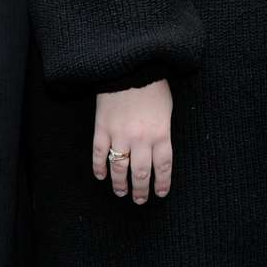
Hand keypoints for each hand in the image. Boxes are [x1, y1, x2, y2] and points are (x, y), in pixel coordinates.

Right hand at [94, 80, 172, 203]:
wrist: (130, 66)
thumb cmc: (153, 84)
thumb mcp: (167, 108)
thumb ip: (163, 130)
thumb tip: (159, 147)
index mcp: (161, 133)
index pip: (163, 167)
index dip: (162, 183)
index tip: (160, 193)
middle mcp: (141, 139)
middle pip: (141, 173)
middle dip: (140, 190)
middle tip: (139, 200)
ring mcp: (119, 135)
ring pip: (119, 168)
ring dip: (120, 184)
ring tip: (121, 192)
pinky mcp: (102, 128)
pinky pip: (99, 154)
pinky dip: (99, 167)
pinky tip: (101, 176)